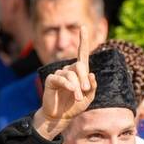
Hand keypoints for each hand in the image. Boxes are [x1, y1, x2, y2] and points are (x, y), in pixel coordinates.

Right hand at [33, 24, 96, 138]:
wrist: (61, 117)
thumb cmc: (75, 106)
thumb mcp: (89, 97)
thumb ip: (92, 86)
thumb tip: (91, 74)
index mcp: (79, 72)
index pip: (81, 53)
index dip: (82, 40)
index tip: (83, 27)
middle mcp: (69, 70)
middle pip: (79, 66)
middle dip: (84, 78)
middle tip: (86, 90)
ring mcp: (59, 74)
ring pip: (71, 75)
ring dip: (76, 87)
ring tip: (78, 98)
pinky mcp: (51, 80)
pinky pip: (61, 78)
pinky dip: (68, 85)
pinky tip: (71, 91)